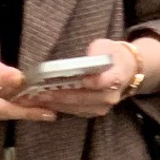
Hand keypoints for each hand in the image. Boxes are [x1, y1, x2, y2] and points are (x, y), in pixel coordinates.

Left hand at [25, 38, 139, 119]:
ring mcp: (101, 107)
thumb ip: (95, 53)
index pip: (101, 82)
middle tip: (37, 92)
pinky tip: (43, 102)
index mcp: (116, 77)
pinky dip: (58, 107)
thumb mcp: (104, 46)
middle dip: (58, 95)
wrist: (124, 70)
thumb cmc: (111, 55)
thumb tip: (84, 62)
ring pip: (75, 107)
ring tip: (35, 99)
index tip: (68, 81)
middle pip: (81, 98)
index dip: (86, 83)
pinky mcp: (93, 113)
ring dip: (54, 103)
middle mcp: (109, 97)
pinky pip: (74, 112)